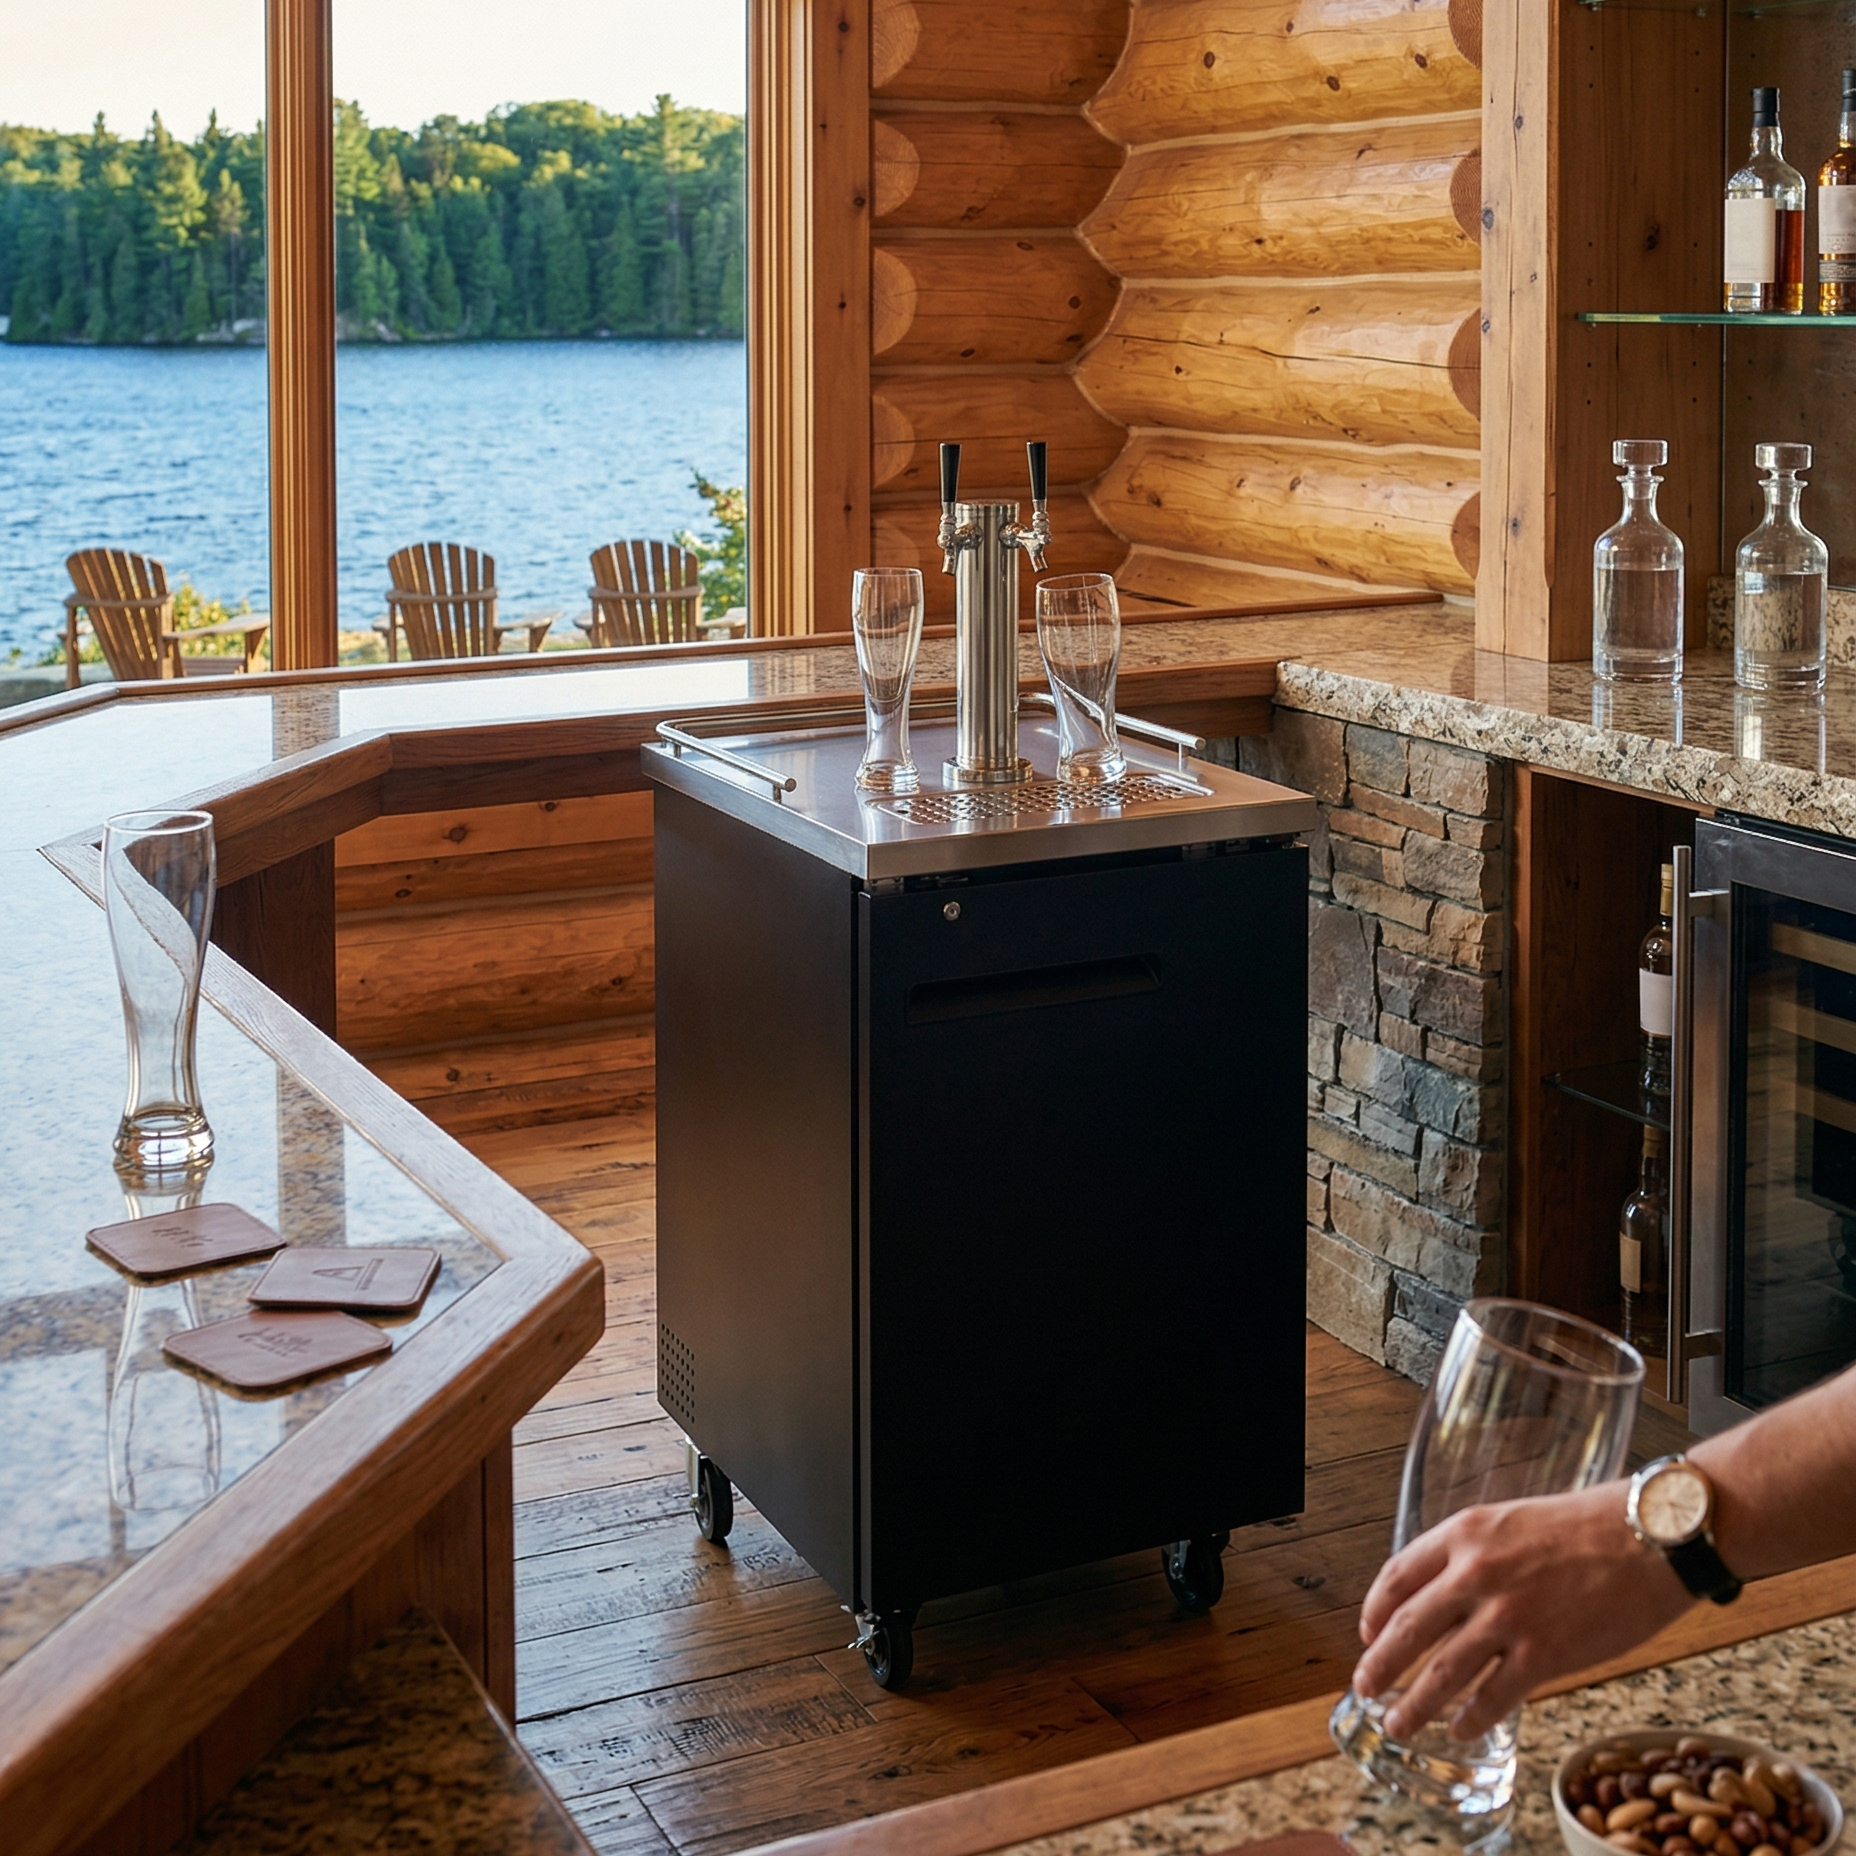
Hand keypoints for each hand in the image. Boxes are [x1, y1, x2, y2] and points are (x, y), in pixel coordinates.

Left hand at [1351, 1482, 1693, 1741]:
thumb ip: (1475, 1552)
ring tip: (1398, 1724)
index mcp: (1465, 1533)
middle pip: (1408, 1627)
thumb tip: (1444, 1592)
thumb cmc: (1590, 1525)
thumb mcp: (1512, 1519)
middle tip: (1365, 1688)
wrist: (1652, 1536)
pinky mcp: (1546, 1653)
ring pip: (1442, 1671)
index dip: (1375, 1609)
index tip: (1367, 1632)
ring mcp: (1509, 1615)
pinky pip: (1493, 1697)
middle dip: (1379, 1664)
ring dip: (1415, 1705)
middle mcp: (1476, 1572)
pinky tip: (1462, 1730)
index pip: (1398, 1574)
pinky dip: (1471, 1719)